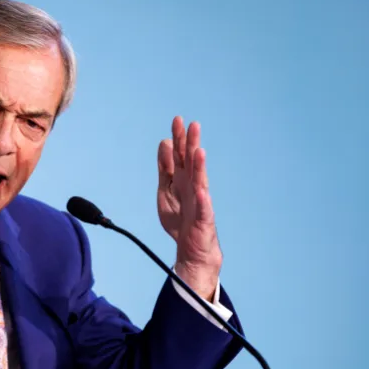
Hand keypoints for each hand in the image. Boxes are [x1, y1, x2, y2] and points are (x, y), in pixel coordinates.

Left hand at [157, 116, 222, 299]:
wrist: (192, 248)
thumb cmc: (180, 218)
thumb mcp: (165, 190)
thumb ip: (164, 169)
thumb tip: (164, 144)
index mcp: (182, 179)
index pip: (180, 155)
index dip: (179, 139)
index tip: (177, 120)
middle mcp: (193, 186)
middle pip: (192, 163)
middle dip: (191, 144)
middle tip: (192, 124)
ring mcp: (199, 202)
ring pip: (200, 181)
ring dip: (200, 166)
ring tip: (199, 151)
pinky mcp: (203, 219)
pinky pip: (203, 209)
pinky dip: (202, 200)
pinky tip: (201, 190)